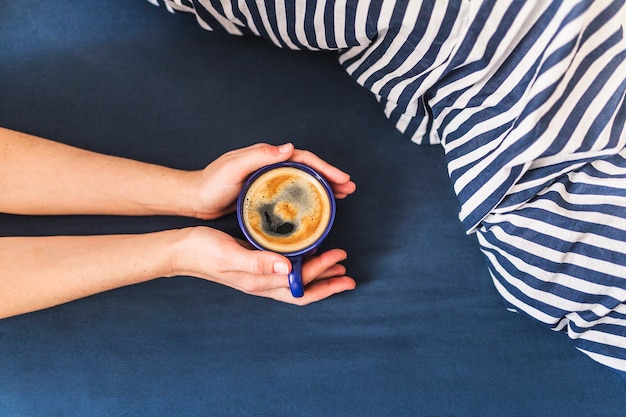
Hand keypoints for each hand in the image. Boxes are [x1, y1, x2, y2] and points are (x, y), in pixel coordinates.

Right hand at [171, 227, 355, 303]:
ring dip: (318, 275)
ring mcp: (258, 277)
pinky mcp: (255, 267)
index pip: (299, 284)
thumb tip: (287, 269)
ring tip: (337, 266)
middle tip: (347, 270)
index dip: (322, 275)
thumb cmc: (202, 251)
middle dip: (327, 281)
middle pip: (303, 290)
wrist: (181, 251)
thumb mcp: (229, 254)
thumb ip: (257, 262)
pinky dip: (302, 266)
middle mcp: (262, 283)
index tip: (341, 262)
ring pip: (296, 283)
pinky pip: (286, 273)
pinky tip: (307, 254)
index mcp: (258, 282)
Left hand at [188, 143, 355, 218]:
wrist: (193, 198)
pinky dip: (307, 197)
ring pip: (303, 180)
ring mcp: (268, 179)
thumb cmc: (210, 183)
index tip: (342, 179)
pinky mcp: (264, 192)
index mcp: (267, 156)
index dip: (325, 168)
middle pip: (307, 168)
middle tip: (349, 189)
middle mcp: (270, 164)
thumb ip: (259, 156)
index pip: (303, 159)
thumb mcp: (233, 168)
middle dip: (330, 177)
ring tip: (340, 197)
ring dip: (322, 187)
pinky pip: (292, 193)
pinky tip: (315, 208)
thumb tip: (289, 147)